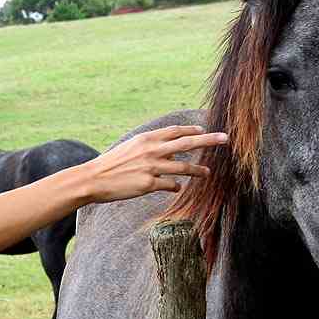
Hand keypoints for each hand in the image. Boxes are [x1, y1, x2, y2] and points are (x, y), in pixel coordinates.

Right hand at [77, 125, 226, 202]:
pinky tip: (178, 189)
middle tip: (225, 138)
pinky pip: (171, 185)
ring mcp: (151, 167)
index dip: (192, 130)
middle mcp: (152, 150)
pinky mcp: (148, 184)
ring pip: (184, 166)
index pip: (175, 131)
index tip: (204, 130)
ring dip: (198, 170)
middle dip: (209, 140)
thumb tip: (170, 152)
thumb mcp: (130, 148)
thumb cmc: (111, 164)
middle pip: (187, 143)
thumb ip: (150, 147)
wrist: (93, 179)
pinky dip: (176, 186)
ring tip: (207, 173)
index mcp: (146, 138)